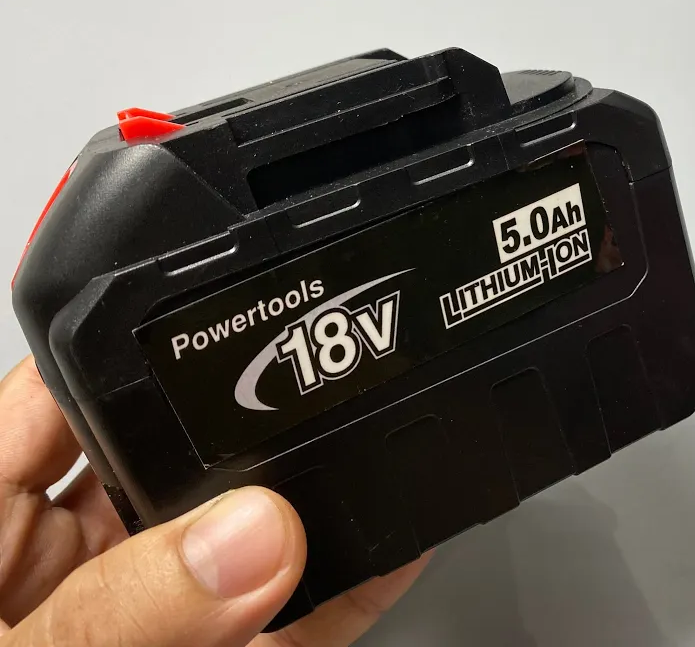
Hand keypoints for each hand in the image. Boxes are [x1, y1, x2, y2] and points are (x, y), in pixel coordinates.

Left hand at [0, 356, 428, 645]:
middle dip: (249, 430)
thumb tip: (250, 534)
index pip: (61, 395)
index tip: (235, 311)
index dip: (136, 344)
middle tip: (323, 399)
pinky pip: (307, 617)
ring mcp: (161, 618)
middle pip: (176, 456)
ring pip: (254, 538)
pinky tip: (400, 541)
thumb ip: (117, 610)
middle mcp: (76, 567)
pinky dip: (359, 581)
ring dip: (316, 503)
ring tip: (375, 455)